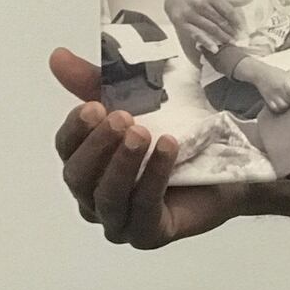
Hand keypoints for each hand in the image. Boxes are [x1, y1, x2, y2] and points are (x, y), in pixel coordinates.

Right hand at [50, 48, 242, 248]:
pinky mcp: (148, 234)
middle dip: (98, 145)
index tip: (93, 106)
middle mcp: (94, 197)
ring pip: (107, 196)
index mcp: (88, 165)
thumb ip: (96, 83)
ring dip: (123, 163)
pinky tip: (167, 148)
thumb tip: (57, 56)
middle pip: (78, 177)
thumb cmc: (177, 133)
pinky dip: (153, 176)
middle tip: (122, 117)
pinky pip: (143, 208)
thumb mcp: (139, 101)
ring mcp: (119, 220)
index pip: (66, 149)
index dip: (75, 129)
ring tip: (143, 133)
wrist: (231, 163)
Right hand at [164, 0, 251, 50]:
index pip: (227, 9)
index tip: (243, 28)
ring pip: (209, 28)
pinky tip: (214, 49)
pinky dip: (206, 42)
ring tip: (231, 43)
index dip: (237, 20)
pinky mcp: (180, 22)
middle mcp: (198, 3)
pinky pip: (196, 34)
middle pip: (219, 20)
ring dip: (222, 38)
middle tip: (239, 38)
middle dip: (231, 31)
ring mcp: (189, 13)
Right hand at [233, 56, 289, 112]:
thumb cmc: (273, 72)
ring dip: (285, 106)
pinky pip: (273, 107)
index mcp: (284, 83)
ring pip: (281, 106)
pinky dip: (277, 108)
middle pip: (288, 101)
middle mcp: (279, 90)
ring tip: (287, 103)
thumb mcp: (286, 73)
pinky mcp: (267, 98)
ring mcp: (272, 95)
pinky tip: (279, 106)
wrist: (260, 73)